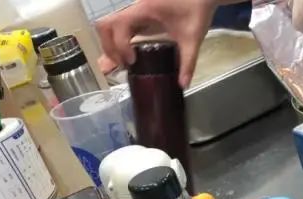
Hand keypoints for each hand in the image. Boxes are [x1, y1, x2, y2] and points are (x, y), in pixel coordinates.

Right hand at [97, 0, 219, 87]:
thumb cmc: (196, 9)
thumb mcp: (193, 38)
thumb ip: (187, 63)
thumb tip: (183, 84)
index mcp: (145, 10)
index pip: (120, 26)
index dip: (121, 46)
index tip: (132, 61)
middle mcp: (135, 9)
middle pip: (106, 26)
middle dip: (110, 48)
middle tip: (124, 65)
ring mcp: (135, 13)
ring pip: (108, 26)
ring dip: (110, 45)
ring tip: (123, 63)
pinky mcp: (138, 17)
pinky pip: (119, 28)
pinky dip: (117, 42)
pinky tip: (126, 56)